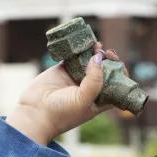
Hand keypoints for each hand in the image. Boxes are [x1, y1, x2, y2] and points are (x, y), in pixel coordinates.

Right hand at [6, 44, 121, 144]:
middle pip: (106, 71)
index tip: (120, 66)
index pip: (118, 86)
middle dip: (110, 61)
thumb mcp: (84, 100)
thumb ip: (94, 80)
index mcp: (100, 100)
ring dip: (97, 53)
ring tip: (98, 45)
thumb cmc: (62, 113)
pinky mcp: (64, 69)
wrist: (35, 112)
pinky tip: (85, 43)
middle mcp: (91, 89)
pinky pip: (75, 56)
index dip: (122, 74)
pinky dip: (80, 49)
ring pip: (91, 61)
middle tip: (109, 53)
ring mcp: (77, 78)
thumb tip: (99, 57)